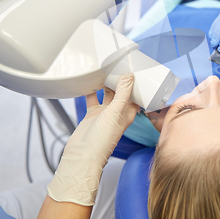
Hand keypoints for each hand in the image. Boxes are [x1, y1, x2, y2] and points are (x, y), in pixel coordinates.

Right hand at [47, 75, 139, 205]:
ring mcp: (105, 113)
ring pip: (107, 93)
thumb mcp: (115, 112)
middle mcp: (118, 112)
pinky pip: (92, 98)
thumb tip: (129, 75)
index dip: (137, 83)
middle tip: (120, 63)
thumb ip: (122, 93)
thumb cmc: (103, 139)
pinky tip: (90, 80)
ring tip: (106, 68)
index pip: (137, 95)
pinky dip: (91, 90)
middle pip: (122, 92)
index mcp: (129, 113)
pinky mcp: (92, 114)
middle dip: (122, 80)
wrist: (82, 155)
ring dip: (107, 83)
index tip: (136, 68)